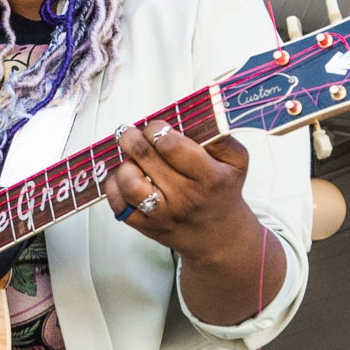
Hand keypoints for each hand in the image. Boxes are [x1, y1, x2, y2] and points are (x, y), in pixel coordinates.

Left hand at [106, 120, 283, 325]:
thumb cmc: (223, 190)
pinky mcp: (145, 227)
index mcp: (208, 177)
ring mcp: (163, 215)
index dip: (156, 128)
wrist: (219, 237)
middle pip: (144, 156)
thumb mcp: (236, 161)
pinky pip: (117, 203)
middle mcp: (185, 197)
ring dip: (124, 164)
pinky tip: (125, 177)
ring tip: (131, 159)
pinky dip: (114, 185)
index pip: (170, 144)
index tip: (156, 126)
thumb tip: (193, 112)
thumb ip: (218, 134)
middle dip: (130, 136)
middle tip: (129, 132)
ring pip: (128, 182)